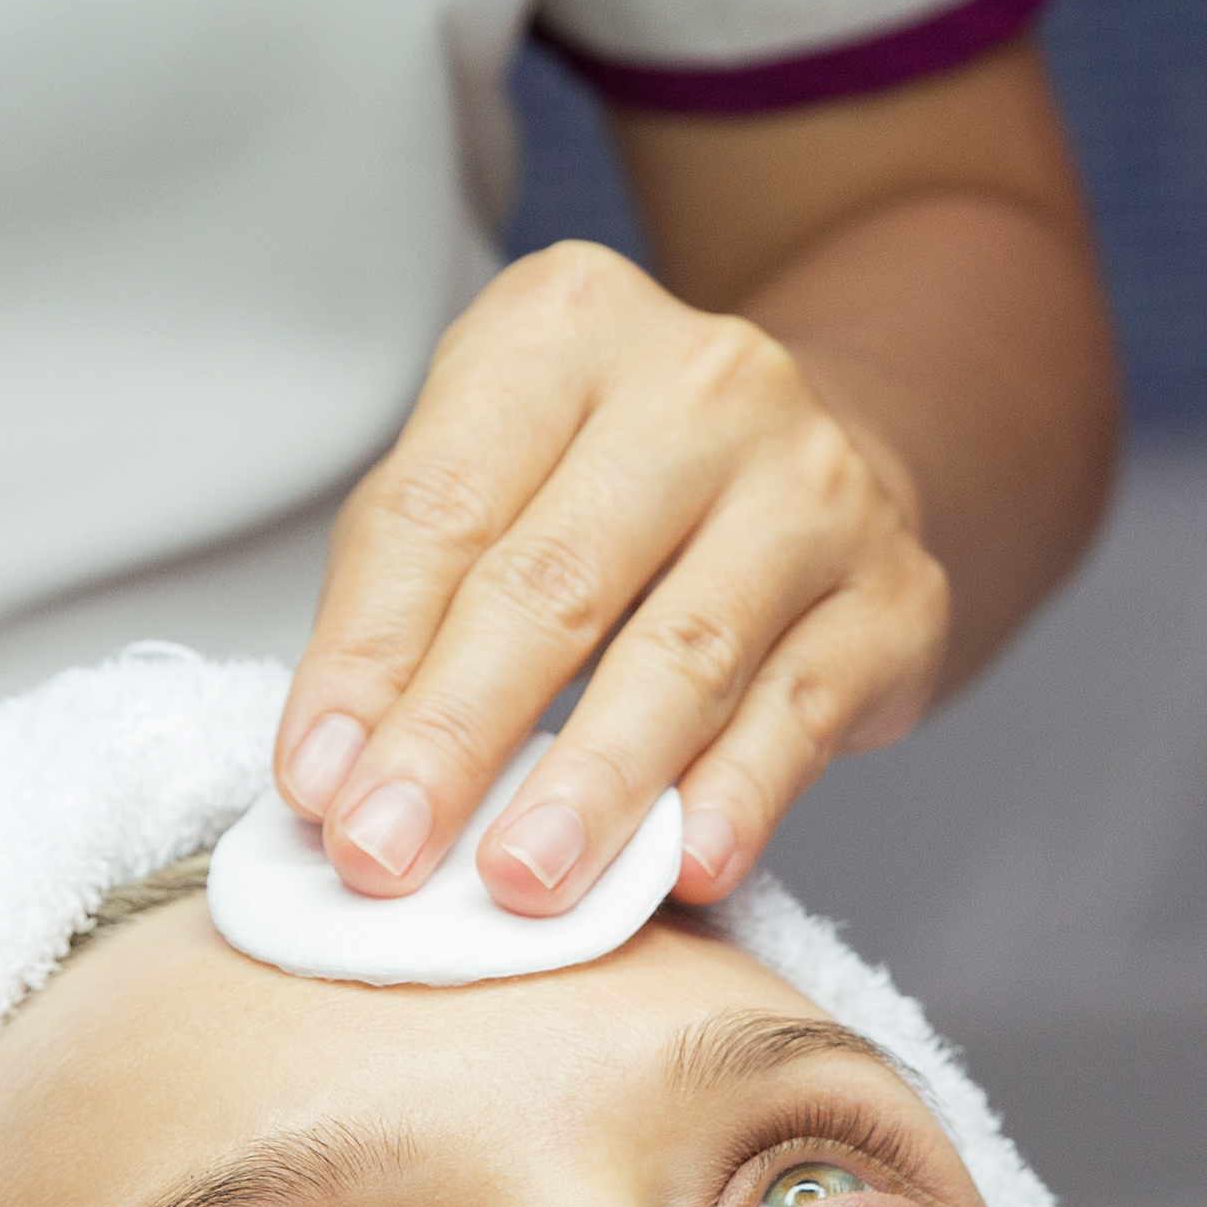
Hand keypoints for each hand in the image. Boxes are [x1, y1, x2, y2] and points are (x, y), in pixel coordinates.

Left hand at [277, 240, 947, 916]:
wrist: (829, 462)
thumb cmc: (614, 487)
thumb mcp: (492, 479)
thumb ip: (403, 603)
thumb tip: (336, 775)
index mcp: (567, 327)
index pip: (441, 506)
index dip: (365, 657)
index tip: (315, 785)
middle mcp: (702, 386)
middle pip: (554, 580)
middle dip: (455, 734)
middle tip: (386, 853)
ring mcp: (813, 486)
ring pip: (683, 656)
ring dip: (591, 785)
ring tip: (520, 879)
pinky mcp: (892, 596)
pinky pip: (798, 712)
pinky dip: (736, 797)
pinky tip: (686, 867)